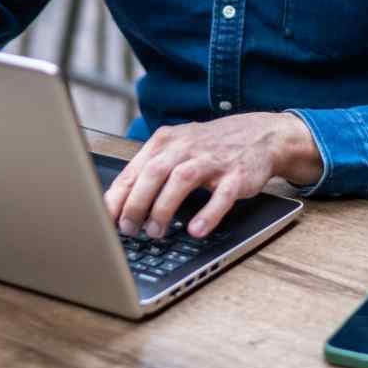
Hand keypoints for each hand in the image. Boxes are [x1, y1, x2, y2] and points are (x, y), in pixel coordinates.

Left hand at [103, 113, 322, 239]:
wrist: (261, 135)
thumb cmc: (211, 147)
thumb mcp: (177, 150)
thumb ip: (150, 171)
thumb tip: (119, 203)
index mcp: (166, 142)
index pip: (134, 170)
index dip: (118, 196)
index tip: (106, 219)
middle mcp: (186, 147)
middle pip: (153, 173)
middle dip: (136, 204)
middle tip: (128, 229)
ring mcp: (212, 160)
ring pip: (180, 180)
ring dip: (164, 208)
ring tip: (155, 232)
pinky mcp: (236, 175)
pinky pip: (221, 195)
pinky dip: (208, 213)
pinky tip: (196, 229)